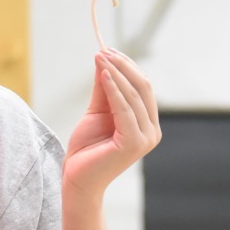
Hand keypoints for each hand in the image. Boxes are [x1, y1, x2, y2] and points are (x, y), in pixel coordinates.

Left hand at [63, 48, 160, 203]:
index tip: (109, 50)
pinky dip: (114, 89)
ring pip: (134, 96)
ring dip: (117, 73)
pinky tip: (104, 75)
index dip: (128, 66)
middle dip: (123, 66)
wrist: (77, 180)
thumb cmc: (86, 149)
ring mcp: (145, 138)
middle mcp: (152, 131)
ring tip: (100, 57)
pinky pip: (124, 109)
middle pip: (143, 88)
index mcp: (147, 124)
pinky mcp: (134, 143)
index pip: (143, 88)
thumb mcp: (97, 112)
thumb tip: (104, 59)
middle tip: (104, 50)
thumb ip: (104, 89)